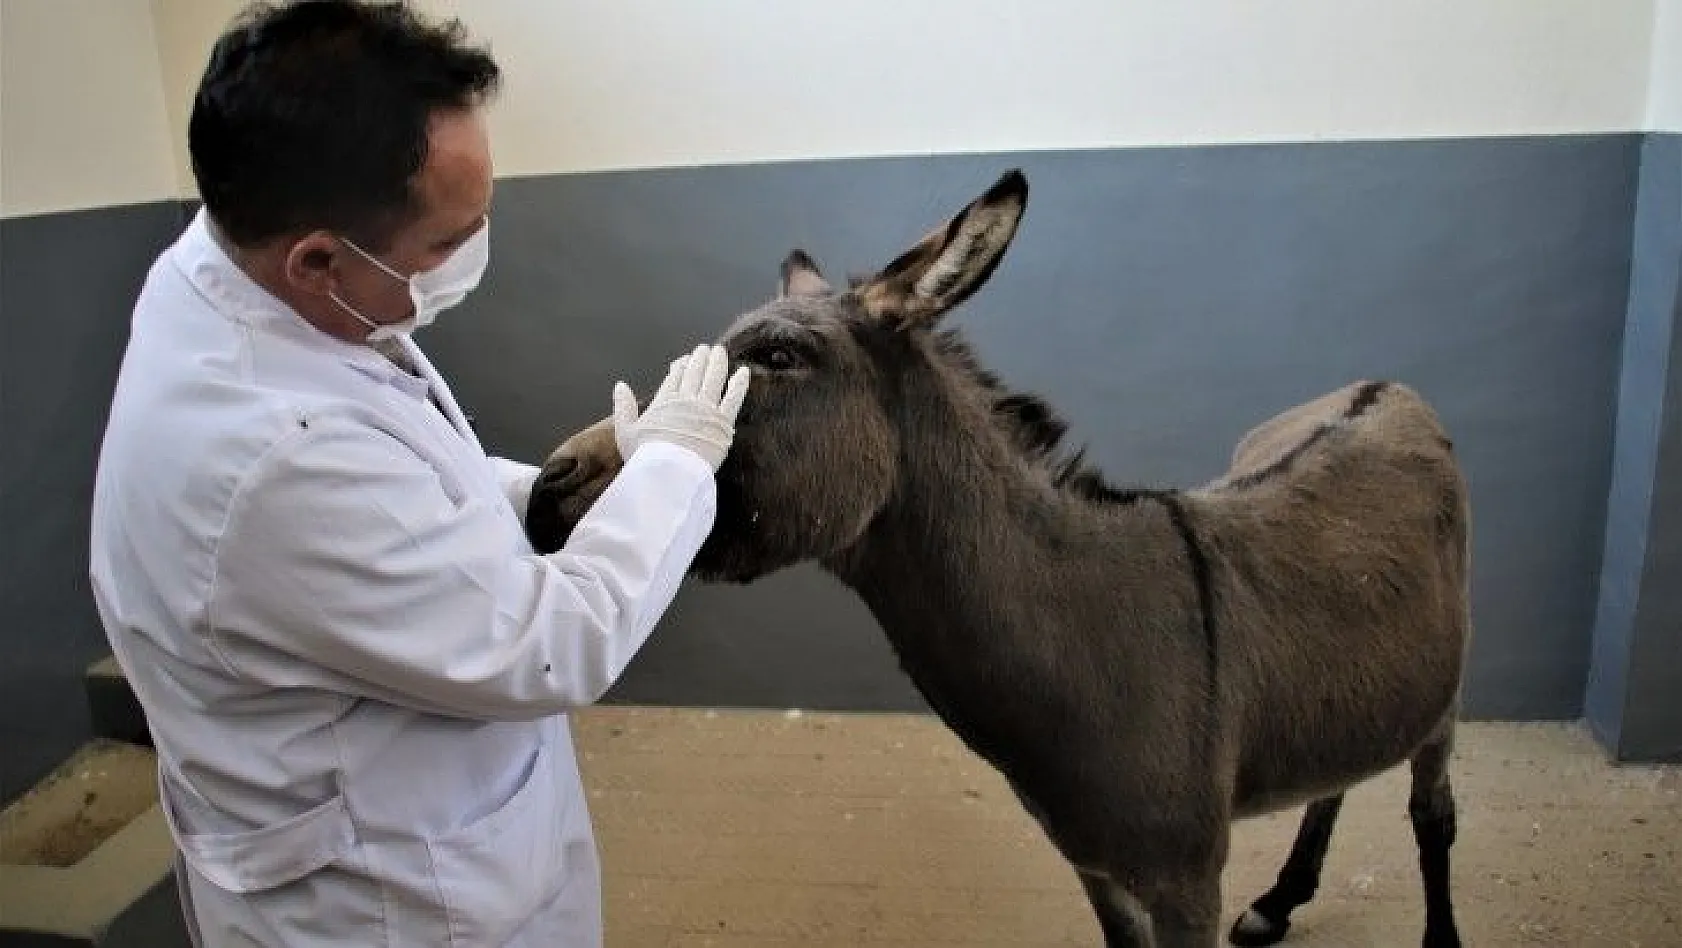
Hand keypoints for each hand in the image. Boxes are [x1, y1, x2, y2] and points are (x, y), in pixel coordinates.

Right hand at [612, 344, 750, 470]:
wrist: (667, 474)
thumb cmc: (644, 457)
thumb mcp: (625, 432)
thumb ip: (623, 407)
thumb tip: (620, 385)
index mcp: (664, 401)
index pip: (675, 376)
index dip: (681, 365)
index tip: (685, 359)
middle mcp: (686, 400)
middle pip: (695, 372)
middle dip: (700, 358)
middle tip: (705, 348)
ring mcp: (706, 409)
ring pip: (714, 378)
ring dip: (717, 362)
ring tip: (720, 351)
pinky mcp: (723, 422)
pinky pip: (734, 398)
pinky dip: (740, 383)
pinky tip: (744, 371)